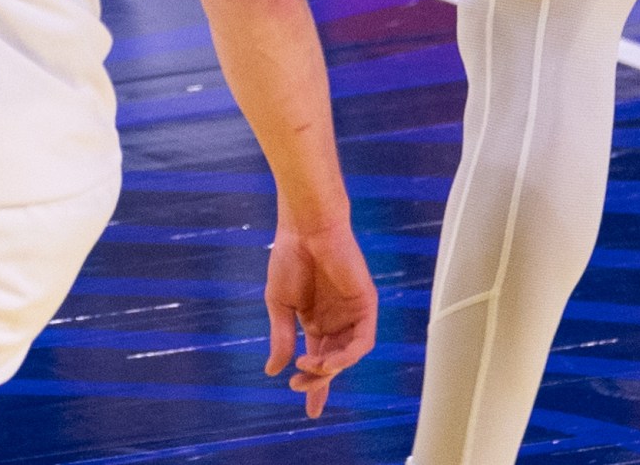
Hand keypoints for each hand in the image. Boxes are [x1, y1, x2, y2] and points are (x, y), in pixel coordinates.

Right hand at [263, 220, 378, 417]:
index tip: (310, 411)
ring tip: (311, 367)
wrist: (306, 228)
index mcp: (315, 321)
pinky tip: (329, 358)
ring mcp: (352, 314)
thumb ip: (280, 337)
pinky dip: (349, 354)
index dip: (314, 386)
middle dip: (317, 379)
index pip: (317, 360)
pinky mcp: (366, 304)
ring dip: (331, 367)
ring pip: (349, 355)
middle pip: (332, 362)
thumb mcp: (279, 304)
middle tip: (299, 385)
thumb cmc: (290, 258)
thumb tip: (273, 371)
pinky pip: (363, 340)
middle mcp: (336, 321)